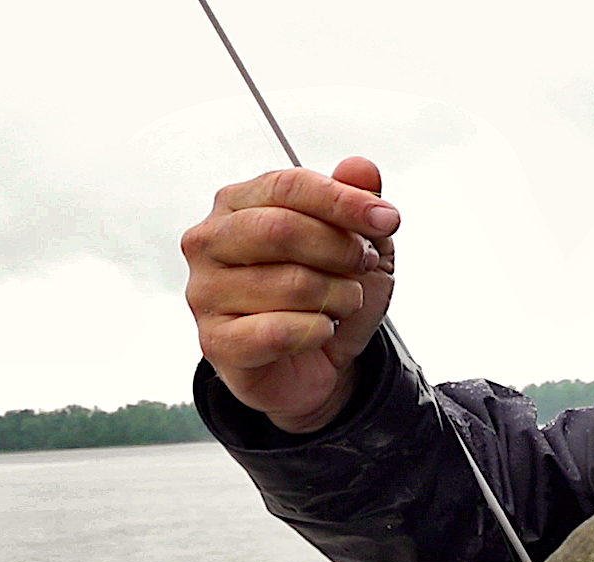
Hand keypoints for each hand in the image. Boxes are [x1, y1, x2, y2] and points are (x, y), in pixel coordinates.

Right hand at [181, 157, 400, 432]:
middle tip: (363, 265)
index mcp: (238, 203)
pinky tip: (321, 331)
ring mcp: (205, 292)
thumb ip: (357, 201)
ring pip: (291, 284)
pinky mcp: (215, 342)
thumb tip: (361, 168)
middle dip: (341, 250)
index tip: (388, 220)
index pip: (289, 186)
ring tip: (342, 301)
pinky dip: (318, 332)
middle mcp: (210, 242)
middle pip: (282, 230)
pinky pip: (278, 332)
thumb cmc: (328, 292)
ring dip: (339, 296)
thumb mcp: (357, 242)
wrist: (319, 360)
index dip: (344, 201)